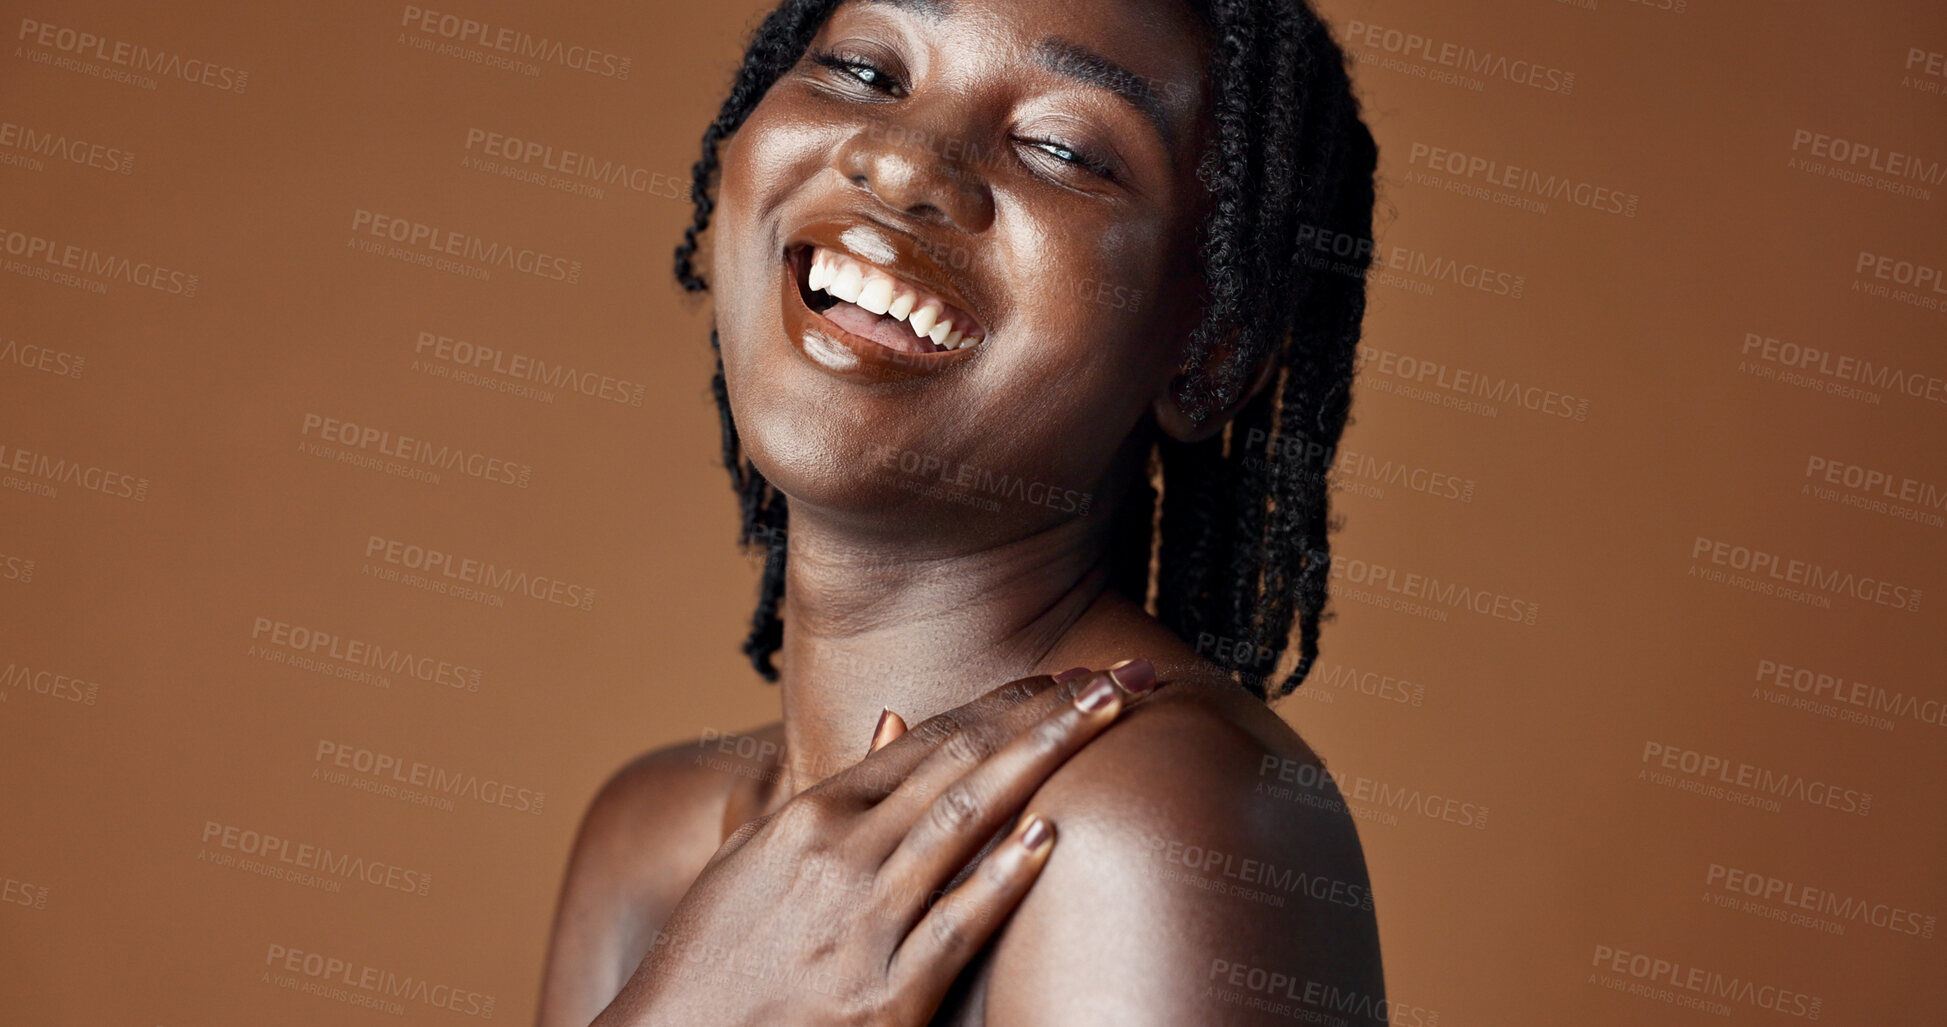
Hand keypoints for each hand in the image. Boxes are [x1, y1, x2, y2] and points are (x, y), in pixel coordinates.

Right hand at [592, 659, 1159, 1026]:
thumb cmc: (713, 960)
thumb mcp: (757, 858)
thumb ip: (835, 791)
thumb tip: (895, 718)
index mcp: (810, 817)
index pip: (927, 740)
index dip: (1002, 703)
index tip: (1061, 677)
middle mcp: (840, 856)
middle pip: (961, 763)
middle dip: (1044, 714)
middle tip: (1116, 675)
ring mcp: (863, 924)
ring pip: (968, 821)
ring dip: (1044, 760)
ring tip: (1107, 716)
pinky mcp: (883, 998)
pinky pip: (955, 927)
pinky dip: (1003, 879)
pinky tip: (1050, 837)